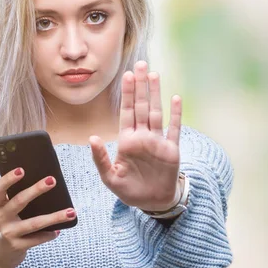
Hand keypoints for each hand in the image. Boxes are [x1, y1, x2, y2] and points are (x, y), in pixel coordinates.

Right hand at [0, 168, 76, 267]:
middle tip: (52, 180)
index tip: (22, 170)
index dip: (8, 179)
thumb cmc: (8, 227)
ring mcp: (8, 233)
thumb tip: (46, 184)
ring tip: (71, 212)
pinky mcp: (16, 247)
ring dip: (55, 217)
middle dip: (37, 189)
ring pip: (34, 223)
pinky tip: (58, 231)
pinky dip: (49, 234)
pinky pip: (37, 239)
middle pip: (19, 201)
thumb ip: (17, 201)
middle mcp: (0, 218)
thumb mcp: (7, 213)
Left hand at [89, 60, 181, 211]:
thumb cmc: (130, 190)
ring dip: (156, 94)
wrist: (152, 203)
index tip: (127, 75)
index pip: (126, 112)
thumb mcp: (110, 178)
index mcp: (127, 141)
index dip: (127, 94)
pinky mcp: (172, 150)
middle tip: (141, 64)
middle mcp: (143, 137)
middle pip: (142, 106)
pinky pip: (174, 129)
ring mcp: (158, 142)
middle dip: (141, 86)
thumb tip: (92, 138)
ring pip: (157, 112)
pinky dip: (175, 115)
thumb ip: (101, 159)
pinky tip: (176, 99)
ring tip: (155, 75)